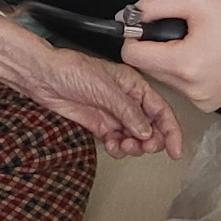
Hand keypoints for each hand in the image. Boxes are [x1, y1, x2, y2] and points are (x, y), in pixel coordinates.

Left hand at [24, 48, 183, 159]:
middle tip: (143, 147)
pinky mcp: (100, 125)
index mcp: (134, 85)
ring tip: (124, 145)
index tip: (176, 150)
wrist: (45, 77)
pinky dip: (118, 148)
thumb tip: (147, 131)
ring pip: (134, 137)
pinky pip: (117, 142)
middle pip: (151, 127)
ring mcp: (113, 114)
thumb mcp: (106, 89)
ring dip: (133, 146)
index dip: (172, 131)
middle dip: (151, 141)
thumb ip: (129, 111)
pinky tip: (112, 145)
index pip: (161, 110)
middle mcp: (127, 100)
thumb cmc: (72, 70)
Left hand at [120, 0, 220, 113]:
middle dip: (156, 47)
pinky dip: (186, 72)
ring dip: (171, 59)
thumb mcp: (197, 1)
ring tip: (198, 42)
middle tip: (182, 30)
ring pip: (165, 77)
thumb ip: (156, 6)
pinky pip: (182, 87)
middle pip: (148, 67)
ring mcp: (200, 101)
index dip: (134, 36)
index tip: (147, 24)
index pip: (132, 55)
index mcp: (185, 64)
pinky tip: (207, 58)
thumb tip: (128, 16)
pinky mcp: (209, 105)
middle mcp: (190, 90)